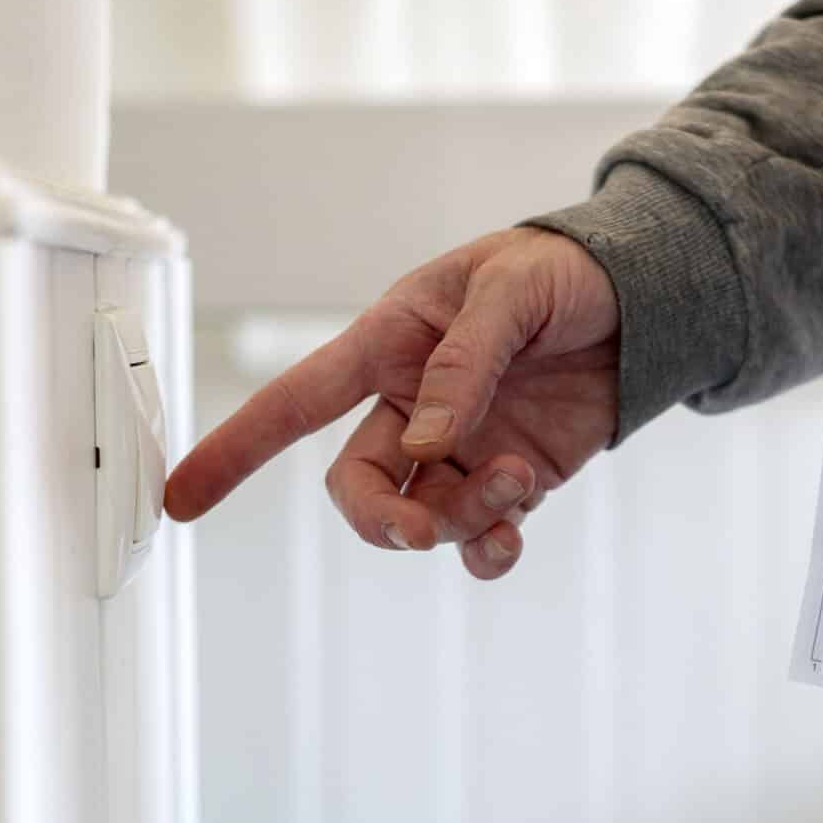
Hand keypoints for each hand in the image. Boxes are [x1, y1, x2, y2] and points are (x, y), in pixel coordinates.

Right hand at [164, 227, 618, 579]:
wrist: (641, 300)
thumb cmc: (561, 271)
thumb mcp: (511, 290)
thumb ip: (467, 362)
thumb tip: (428, 442)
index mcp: (390, 345)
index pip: (295, 401)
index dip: (235, 448)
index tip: (181, 498)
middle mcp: (412, 406)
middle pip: (358, 488)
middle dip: (385, 520)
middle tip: (427, 527)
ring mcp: (461, 449)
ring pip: (422, 518)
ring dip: (460, 522)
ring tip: (517, 483)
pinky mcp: (510, 478)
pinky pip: (477, 538)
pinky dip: (488, 551)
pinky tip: (513, 534)